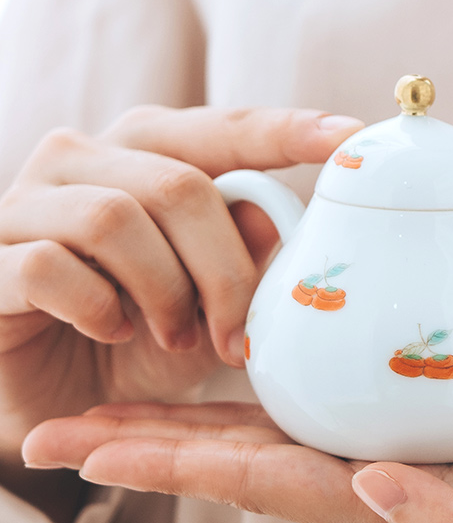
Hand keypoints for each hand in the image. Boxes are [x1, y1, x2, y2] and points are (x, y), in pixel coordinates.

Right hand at [0, 105, 361, 519]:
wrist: (46, 393)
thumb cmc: (133, 335)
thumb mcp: (204, 302)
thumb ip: (242, 256)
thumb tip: (284, 216)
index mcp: (142, 152)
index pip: (222, 129)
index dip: (285, 129)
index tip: (350, 137)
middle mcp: (82, 158)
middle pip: (178, 183)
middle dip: (223, 268)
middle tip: (238, 335)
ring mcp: (26, 202)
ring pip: (115, 218)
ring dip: (163, 291)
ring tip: (175, 338)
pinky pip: (52, 266)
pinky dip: (98, 307)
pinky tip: (111, 332)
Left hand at [22, 400, 398, 522]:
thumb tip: (369, 487)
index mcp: (362, 504)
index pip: (246, 481)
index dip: (166, 468)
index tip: (91, 456)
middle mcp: (339, 482)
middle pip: (216, 463)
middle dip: (128, 451)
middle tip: (44, 437)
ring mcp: (349, 459)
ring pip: (237, 442)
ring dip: (160, 432)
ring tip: (89, 419)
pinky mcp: (368, 432)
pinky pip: (281, 419)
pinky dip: (225, 410)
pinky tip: (193, 394)